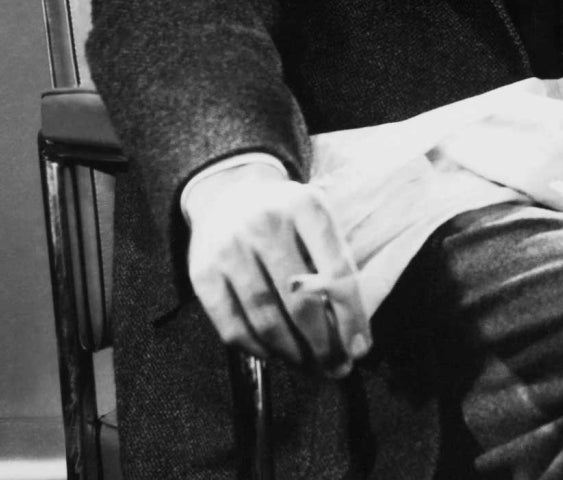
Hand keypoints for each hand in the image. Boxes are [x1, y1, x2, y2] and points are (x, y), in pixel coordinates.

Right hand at [183, 163, 369, 374]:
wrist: (229, 194)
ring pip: (266, 319)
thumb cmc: (287, 218)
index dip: (352, 317)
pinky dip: (257, 349)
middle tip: (337, 368)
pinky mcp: (202, 274)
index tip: (361, 348)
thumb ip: (335, 264)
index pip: (338, 273)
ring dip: (293, 353)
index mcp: (307, 207)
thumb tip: (353, 333)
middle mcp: (266, 225)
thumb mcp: (317, 220)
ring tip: (310, 366)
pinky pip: (231, 326)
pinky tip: (275, 355)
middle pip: (301, 302)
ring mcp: (230, 249)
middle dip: (323, 344)